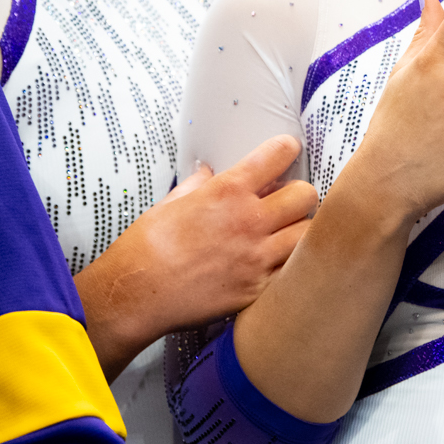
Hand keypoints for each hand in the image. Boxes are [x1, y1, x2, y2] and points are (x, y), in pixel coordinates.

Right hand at [75, 135, 316, 380]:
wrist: (135, 294)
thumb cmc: (146, 248)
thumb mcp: (170, 202)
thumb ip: (197, 185)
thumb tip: (207, 172)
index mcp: (227, 191)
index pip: (277, 155)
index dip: (287, 148)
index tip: (287, 150)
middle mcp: (249, 220)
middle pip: (306, 195)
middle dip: (300, 195)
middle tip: (287, 202)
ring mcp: (257, 257)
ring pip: (307, 234)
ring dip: (299, 231)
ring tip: (285, 234)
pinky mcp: (256, 289)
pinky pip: (290, 271)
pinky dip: (287, 266)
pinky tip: (273, 265)